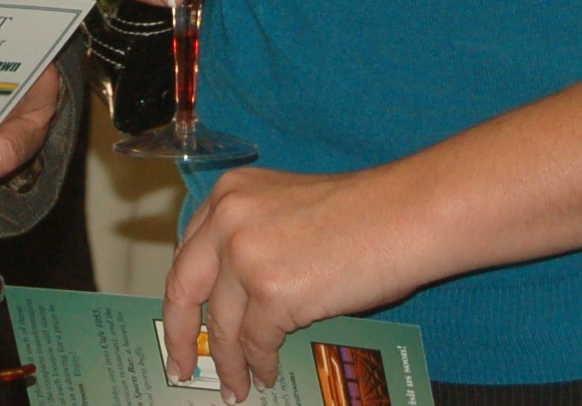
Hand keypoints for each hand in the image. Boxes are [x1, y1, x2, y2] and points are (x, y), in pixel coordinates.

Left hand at [163, 165, 413, 401]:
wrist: (402, 215)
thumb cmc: (359, 213)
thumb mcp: (283, 208)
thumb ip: (250, 237)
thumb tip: (233, 294)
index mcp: (228, 194)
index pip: (188, 252)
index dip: (184, 295)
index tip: (179, 321)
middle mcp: (227, 219)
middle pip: (185, 288)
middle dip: (180, 335)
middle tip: (180, 365)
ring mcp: (246, 256)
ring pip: (222, 325)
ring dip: (229, 363)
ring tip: (235, 387)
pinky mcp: (272, 293)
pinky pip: (256, 343)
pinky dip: (260, 364)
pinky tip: (267, 374)